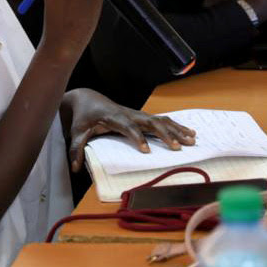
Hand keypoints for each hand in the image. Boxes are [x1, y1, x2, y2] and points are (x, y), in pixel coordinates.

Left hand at [62, 89, 196, 172]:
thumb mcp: (76, 131)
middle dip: (165, 134)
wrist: (87, 98)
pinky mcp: (141, 116)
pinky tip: (189, 132)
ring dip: (176, 129)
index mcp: (114, 117)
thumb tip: (75, 168)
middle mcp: (129, 114)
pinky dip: (175, 126)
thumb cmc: (83, 116)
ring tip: (192, 139)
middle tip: (177, 148)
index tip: (146, 150)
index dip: (137, 137)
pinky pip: (161, 120)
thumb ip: (76, 148)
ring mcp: (137, 114)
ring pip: (160, 120)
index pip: (128, 126)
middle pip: (150, 122)